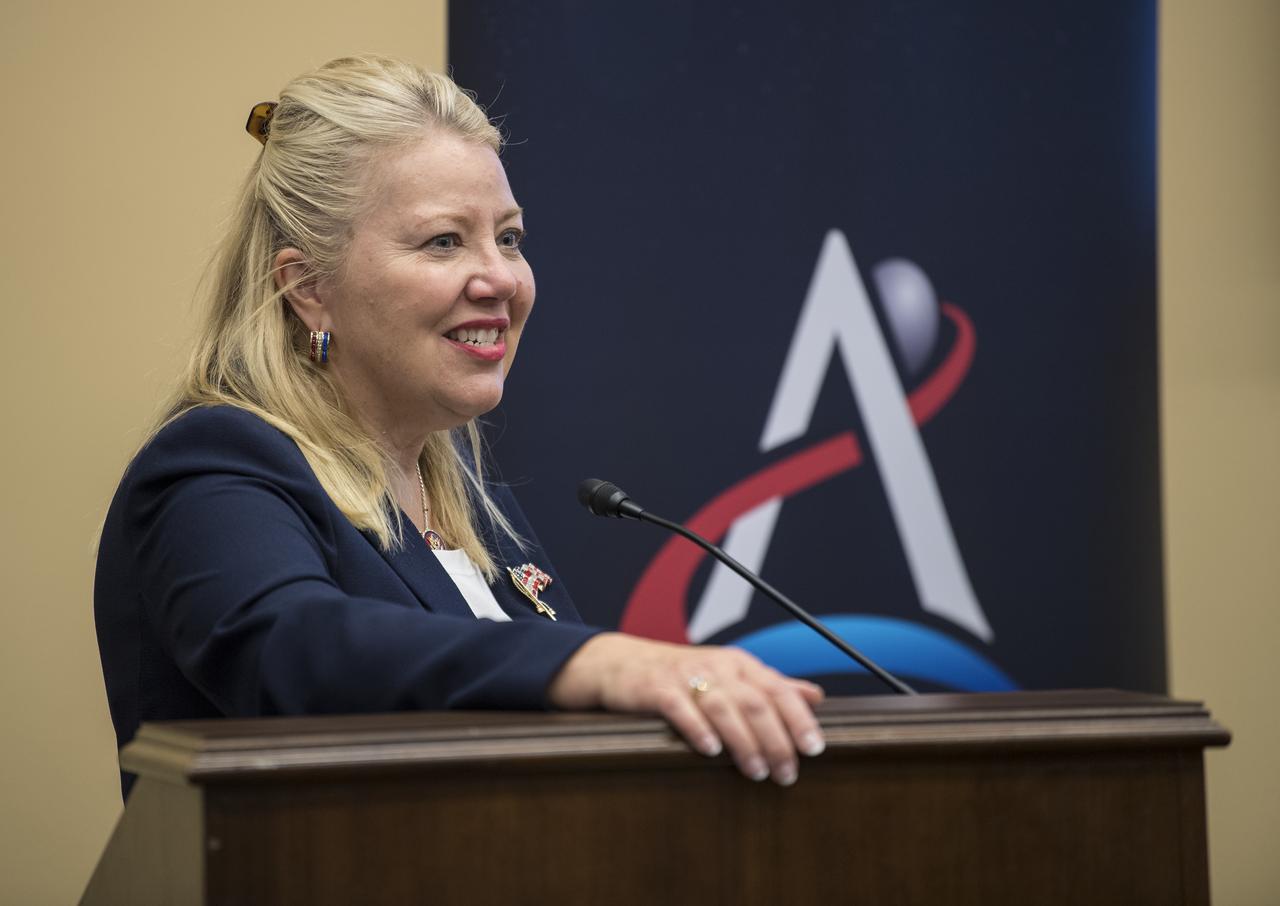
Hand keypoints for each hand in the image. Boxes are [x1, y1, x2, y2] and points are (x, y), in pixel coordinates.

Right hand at [548, 632, 825, 785]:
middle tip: (786, 773)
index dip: (799, 719)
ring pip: (723, 707)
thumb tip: (816, 696)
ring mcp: (686, 676)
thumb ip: (771, 686)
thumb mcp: (730, 675)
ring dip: (744, 741)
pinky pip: (680, 707)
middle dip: (776, 740)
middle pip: (755, 702)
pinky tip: (711, 750)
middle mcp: (717, 667)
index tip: (814, 748)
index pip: (778, 689)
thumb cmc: (683, 675)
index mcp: (740, 665)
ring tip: (756, 771)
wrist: (622, 664)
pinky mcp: (656, 688)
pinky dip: (698, 728)